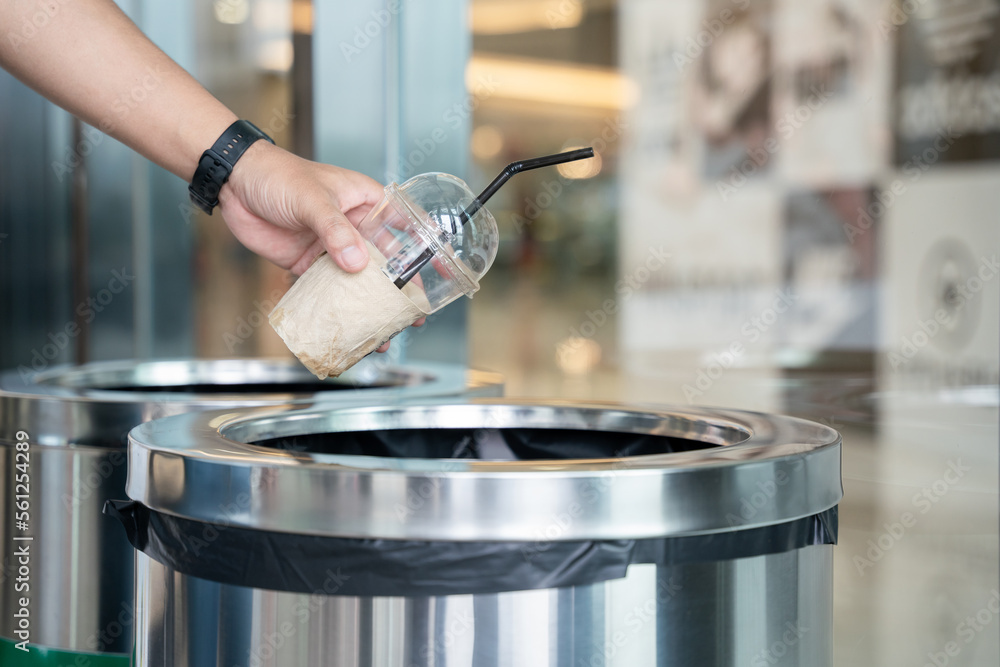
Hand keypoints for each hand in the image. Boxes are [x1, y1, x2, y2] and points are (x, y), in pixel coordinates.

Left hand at [218, 141, 422, 349]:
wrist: (234, 183)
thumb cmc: (278, 175)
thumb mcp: (313, 200)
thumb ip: (335, 231)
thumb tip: (356, 264)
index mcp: (365, 202)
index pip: (407, 226)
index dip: (428, 250)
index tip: (446, 273)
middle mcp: (354, 227)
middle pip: (386, 263)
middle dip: (399, 291)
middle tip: (413, 317)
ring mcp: (332, 247)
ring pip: (358, 282)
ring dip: (368, 307)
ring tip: (381, 335)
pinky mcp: (308, 264)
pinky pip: (327, 290)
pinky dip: (335, 310)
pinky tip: (344, 328)